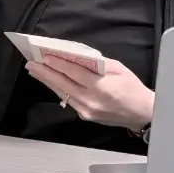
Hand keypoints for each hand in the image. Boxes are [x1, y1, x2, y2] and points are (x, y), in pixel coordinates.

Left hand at [25, 55, 153, 130]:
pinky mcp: (85, 116)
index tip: (44, 56)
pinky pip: (69, 100)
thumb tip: (77, 57)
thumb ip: (97, 63)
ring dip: (48, 81)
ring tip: (35, 71)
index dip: (57, 64)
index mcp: (101, 87)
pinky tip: (52, 82)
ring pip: (62, 93)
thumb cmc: (133, 89)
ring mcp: (86, 111)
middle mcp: (91, 101)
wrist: (142, 113)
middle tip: (31, 64)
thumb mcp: (119, 69)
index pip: (74, 73)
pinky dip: (59, 89)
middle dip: (45, 73)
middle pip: (63, 84)